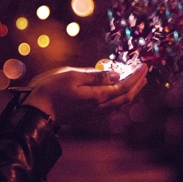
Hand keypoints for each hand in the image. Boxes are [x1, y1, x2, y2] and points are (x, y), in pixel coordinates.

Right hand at [22, 64, 147, 125]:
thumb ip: (95, 76)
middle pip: (125, 98)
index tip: (144, 65)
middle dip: (137, 85)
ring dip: (130, 93)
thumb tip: (116, 75)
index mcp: (97, 96)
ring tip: (136, 83)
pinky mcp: (86, 116)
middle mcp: (98, 107)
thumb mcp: (72, 76)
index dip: (136, 76)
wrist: (37, 111)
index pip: (124, 86)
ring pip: (118, 105)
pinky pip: (110, 108)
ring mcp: (93, 113)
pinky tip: (116, 94)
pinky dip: (119, 99)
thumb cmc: (51, 90)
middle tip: (144, 73)